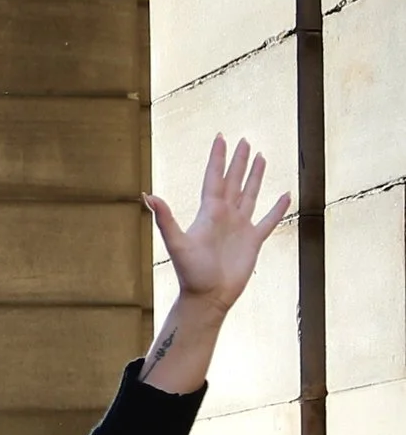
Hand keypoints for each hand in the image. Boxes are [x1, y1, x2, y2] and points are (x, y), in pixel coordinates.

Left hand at [144, 137, 287, 312]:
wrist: (208, 297)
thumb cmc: (191, 273)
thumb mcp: (176, 243)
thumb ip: (164, 219)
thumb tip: (147, 195)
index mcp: (208, 212)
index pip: (214, 178)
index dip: (218, 158)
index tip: (221, 137)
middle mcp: (224, 216)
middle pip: (233, 181)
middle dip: (238, 161)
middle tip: (244, 140)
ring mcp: (240, 227)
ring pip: (250, 194)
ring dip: (255, 176)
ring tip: (261, 157)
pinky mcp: (253, 241)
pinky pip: (269, 220)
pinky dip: (278, 208)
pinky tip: (286, 194)